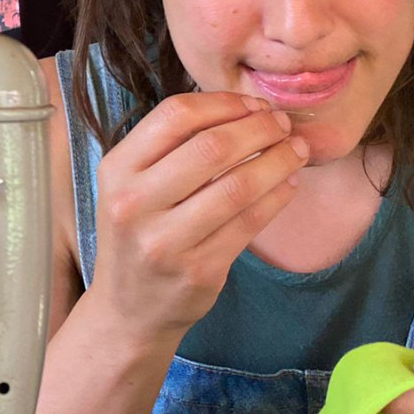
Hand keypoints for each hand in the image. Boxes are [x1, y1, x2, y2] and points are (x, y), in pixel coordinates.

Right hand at [88, 91, 307, 341]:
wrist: (127, 309)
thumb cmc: (138, 233)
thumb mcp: (132, 185)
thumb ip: (170, 148)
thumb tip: (241, 108)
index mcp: (117, 170)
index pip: (176, 116)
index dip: (224, 103)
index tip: (255, 104)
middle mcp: (134, 203)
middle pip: (212, 147)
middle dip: (259, 128)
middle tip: (283, 124)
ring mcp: (165, 241)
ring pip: (238, 186)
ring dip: (278, 161)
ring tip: (296, 150)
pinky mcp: (198, 270)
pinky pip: (250, 223)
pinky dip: (278, 196)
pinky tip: (289, 184)